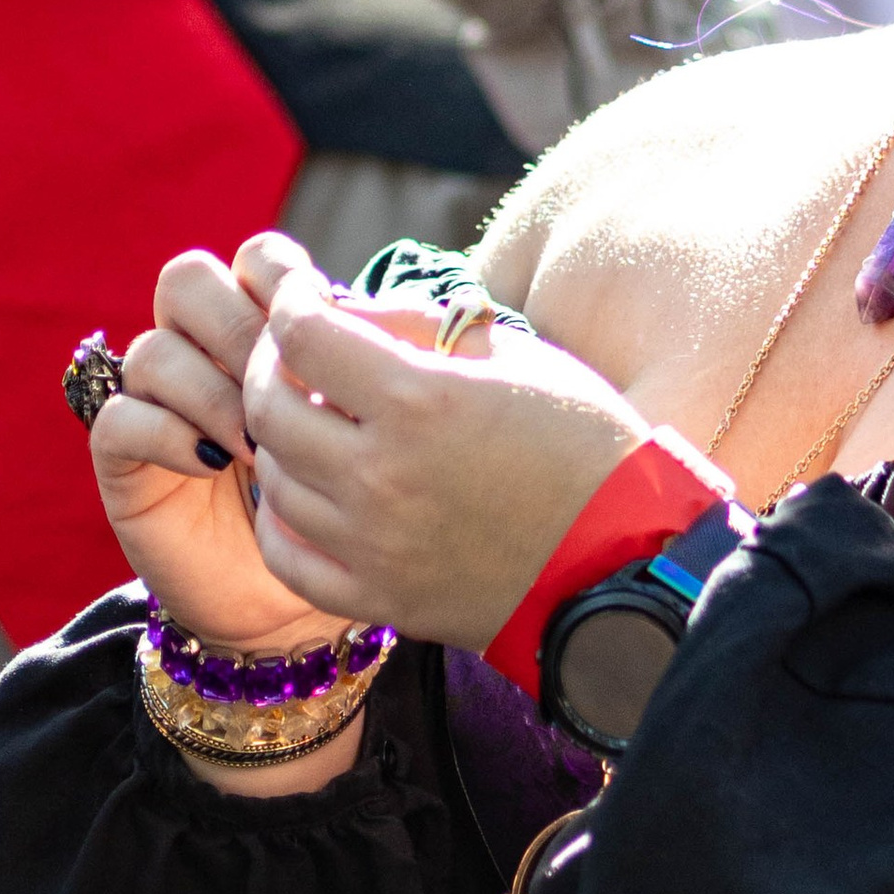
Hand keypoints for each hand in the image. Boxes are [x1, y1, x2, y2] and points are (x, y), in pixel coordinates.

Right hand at [89, 236, 348, 656]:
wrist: (313, 607)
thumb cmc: (364, 508)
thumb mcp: (387, 424)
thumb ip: (389, 359)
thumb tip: (400, 310)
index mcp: (268, 330)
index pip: (253, 258)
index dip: (278, 273)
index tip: (323, 324)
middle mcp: (206, 356)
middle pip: (186, 282)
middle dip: (237, 329)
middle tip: (283, 390)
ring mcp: (160, 407)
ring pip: (152, 350)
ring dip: (211, 391)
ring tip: (258, 446)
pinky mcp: (127, 465)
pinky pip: (119, 419)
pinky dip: (166, 433)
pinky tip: (214, 464)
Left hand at [244, 267, 646, 644]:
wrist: (622, 559)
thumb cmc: (583, 444)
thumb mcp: (515, 355)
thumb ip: (420, 327)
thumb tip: (345, 312)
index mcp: (421, 400)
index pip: (304, 335)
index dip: (291, 302)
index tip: (301, 295)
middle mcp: (382, 473)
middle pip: (271, 405)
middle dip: (272, 365)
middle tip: (295, 355)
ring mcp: (374, 543)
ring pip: (273, 477)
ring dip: (280, 439)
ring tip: (314, 422)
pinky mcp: (379, 597)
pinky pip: (288, 555)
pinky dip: (281, 518)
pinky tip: (303, 494)